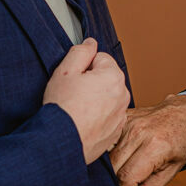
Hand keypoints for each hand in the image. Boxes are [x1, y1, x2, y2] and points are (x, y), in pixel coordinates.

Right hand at [43, 38, 130, 164]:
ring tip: (77, 110)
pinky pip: (107, 116)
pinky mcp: (116, 132)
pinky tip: (83, 122)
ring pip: (106, 97)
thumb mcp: (65, 71)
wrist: (61, 143)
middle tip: (73, 94)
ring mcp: (121, 115)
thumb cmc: (63, 108)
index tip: (74, 79)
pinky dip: (97, 117)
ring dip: (95, 100)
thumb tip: (91, 43)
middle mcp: (123, 95)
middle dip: (91, 83)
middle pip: (105, 78)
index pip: (100, 58)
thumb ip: (81, 51)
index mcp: (114, 76)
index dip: (83, 67)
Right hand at [110, 94, 185, 185]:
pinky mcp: (122, 118)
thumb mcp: (173, 169)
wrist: (185, 112)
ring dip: (111, 172)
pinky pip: (108, 142)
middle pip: (114, 167)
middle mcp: (138, 132)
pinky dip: (109, 155)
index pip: (127, 177)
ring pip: (107, 155)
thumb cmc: (182, 140)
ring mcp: (128, 122)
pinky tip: (117, 162)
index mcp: (155, 146)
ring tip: (119, 182)